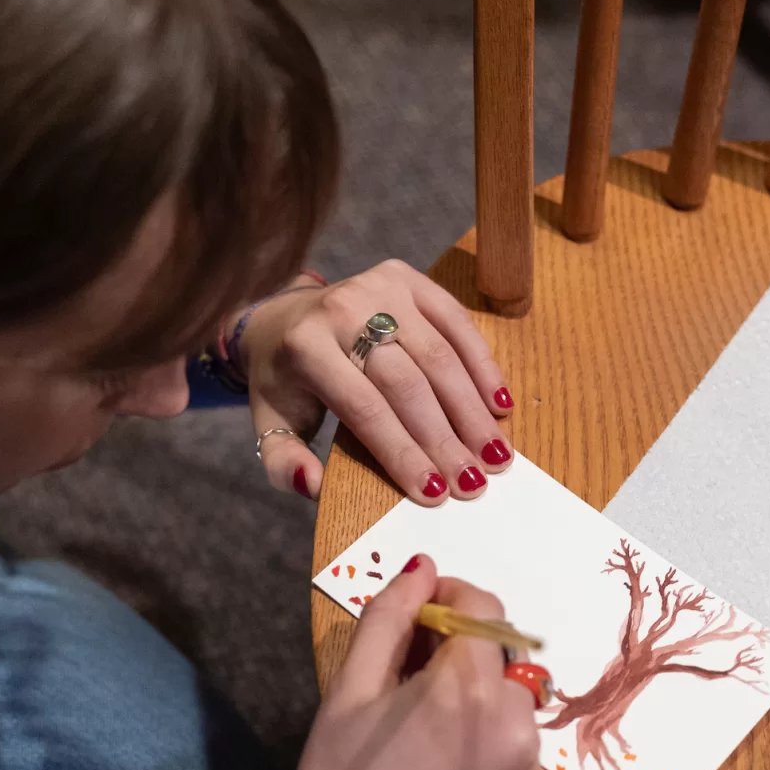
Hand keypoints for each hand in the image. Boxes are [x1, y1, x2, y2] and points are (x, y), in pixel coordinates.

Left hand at [239, 260, 514, 503]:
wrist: (284, 318)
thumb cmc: (287, 382)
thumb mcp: (270, 424)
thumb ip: (284, 463)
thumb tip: (315, 486)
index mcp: (305, 348)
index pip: (365, 408)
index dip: (403, 451)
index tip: (434, 492)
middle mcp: (343, 309)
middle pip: (408, 382)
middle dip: (445, 438)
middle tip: (474, 483)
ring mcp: (379, 287)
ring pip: (439, 355)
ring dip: (472, 410)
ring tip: (496, 454)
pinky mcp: (407, 277)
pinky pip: (456, 322)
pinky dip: (482, 365)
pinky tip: (499, 405)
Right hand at [249, 557, 538, 769]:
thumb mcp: (348, 692)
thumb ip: (389, 618)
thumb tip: (423, 569)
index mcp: (467, 690)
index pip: (486, 608)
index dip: (450, 599)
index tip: (416, 614)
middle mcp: (512, 724)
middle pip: (500, 654)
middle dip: (460, 649)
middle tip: (404, 672)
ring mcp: (526, 768)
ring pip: (509, 699)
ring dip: (473, 692)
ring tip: (416, 723)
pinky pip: (511, 743)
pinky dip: (483, 734)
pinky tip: (434, 765)